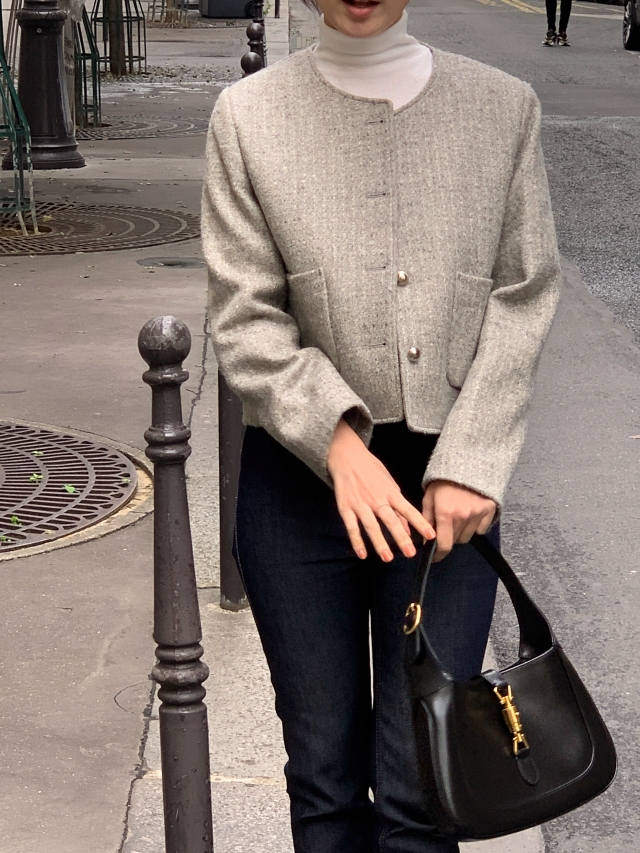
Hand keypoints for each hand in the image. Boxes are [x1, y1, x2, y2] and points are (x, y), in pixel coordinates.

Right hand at [327, 419, 434, 561]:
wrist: (347, 457)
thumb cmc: (371, 470)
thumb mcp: (389, 483)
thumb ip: (398, 506)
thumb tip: (408, 528)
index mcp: (390, 492)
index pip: (408, 510)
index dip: (420, 523)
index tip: (431, 536)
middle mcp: (376, 499)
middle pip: (390, 520)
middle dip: (400, 537)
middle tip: (410, 553)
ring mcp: (360, 504)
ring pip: (371, 525)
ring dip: (379, 542)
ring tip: (387, 557)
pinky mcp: (345, 508)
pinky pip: (351, 527)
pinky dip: (356, 541)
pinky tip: (362, 554)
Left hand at [422, 480, 495, 561]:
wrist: (467, 462)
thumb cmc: (444, 480)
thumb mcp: (429, 497)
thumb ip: (426, 519)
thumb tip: (425, 539)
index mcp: (446, 513)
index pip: (444, 545)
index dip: (438, 555)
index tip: (434, 557)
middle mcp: (463, 516)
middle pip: (456, 541)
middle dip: (448, 539)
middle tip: (444, 529)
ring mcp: (478, 514)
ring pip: (468, 537)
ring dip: (460, 533)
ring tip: (456, 519)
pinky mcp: (489, 510)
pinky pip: (481, 529)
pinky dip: (475, 527)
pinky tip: (469, 515)